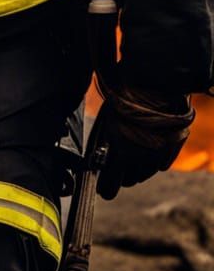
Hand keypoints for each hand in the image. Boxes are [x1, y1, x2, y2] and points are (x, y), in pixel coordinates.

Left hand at [97, 85, 193, 199]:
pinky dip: (153, 159)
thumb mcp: (107, 118)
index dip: (105, 187)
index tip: (101, 190)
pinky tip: (147, 151)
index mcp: (120, 152)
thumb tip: (98, 158)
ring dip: (137, 169)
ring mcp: (158, 154)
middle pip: (129, 179)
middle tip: (115, 168)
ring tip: (130, 158)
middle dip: (121, 175)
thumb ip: (105, 142)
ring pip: (145, 172)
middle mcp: (141, 159)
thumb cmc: (123, 96)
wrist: (153, 80)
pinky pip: (160, 161)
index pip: (110, 184)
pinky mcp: (172, 147)